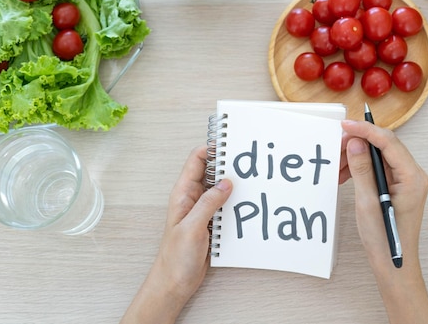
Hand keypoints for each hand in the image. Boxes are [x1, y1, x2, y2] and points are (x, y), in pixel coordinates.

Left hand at [120, 146, 232, 323]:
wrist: (175, 283)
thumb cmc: (175, 258)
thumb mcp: (192, 227)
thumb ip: (209, 203)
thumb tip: (227, 183)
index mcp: (183, 193)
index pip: (197, 160)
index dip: (212, 149)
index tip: (230, 144)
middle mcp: (193, 198)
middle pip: (213, 172)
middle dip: (228, 165)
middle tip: (247, 161)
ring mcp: (204, 210)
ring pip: (222, 189)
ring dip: (235, 185)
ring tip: (252, 180)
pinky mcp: (213, 222)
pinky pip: (227, 206)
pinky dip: (237, 203)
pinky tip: (249, 204)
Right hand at [341, 120, 427, 323]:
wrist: (393, 265)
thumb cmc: (384, 239)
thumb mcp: (368, 202)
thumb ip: (362, 169)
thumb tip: (355, 143)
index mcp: (413, 177)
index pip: (388, 142)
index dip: (365, 130)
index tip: (345, 125)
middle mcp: (413, 175)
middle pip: (384, 146)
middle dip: (358, 143)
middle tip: (336, 146)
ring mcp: (406, 180)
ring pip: (378, 156)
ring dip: (356, 157)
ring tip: (336, 166)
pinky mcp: (397, 186)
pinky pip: (378, 168)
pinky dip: (360, 168)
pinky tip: (344, 175)